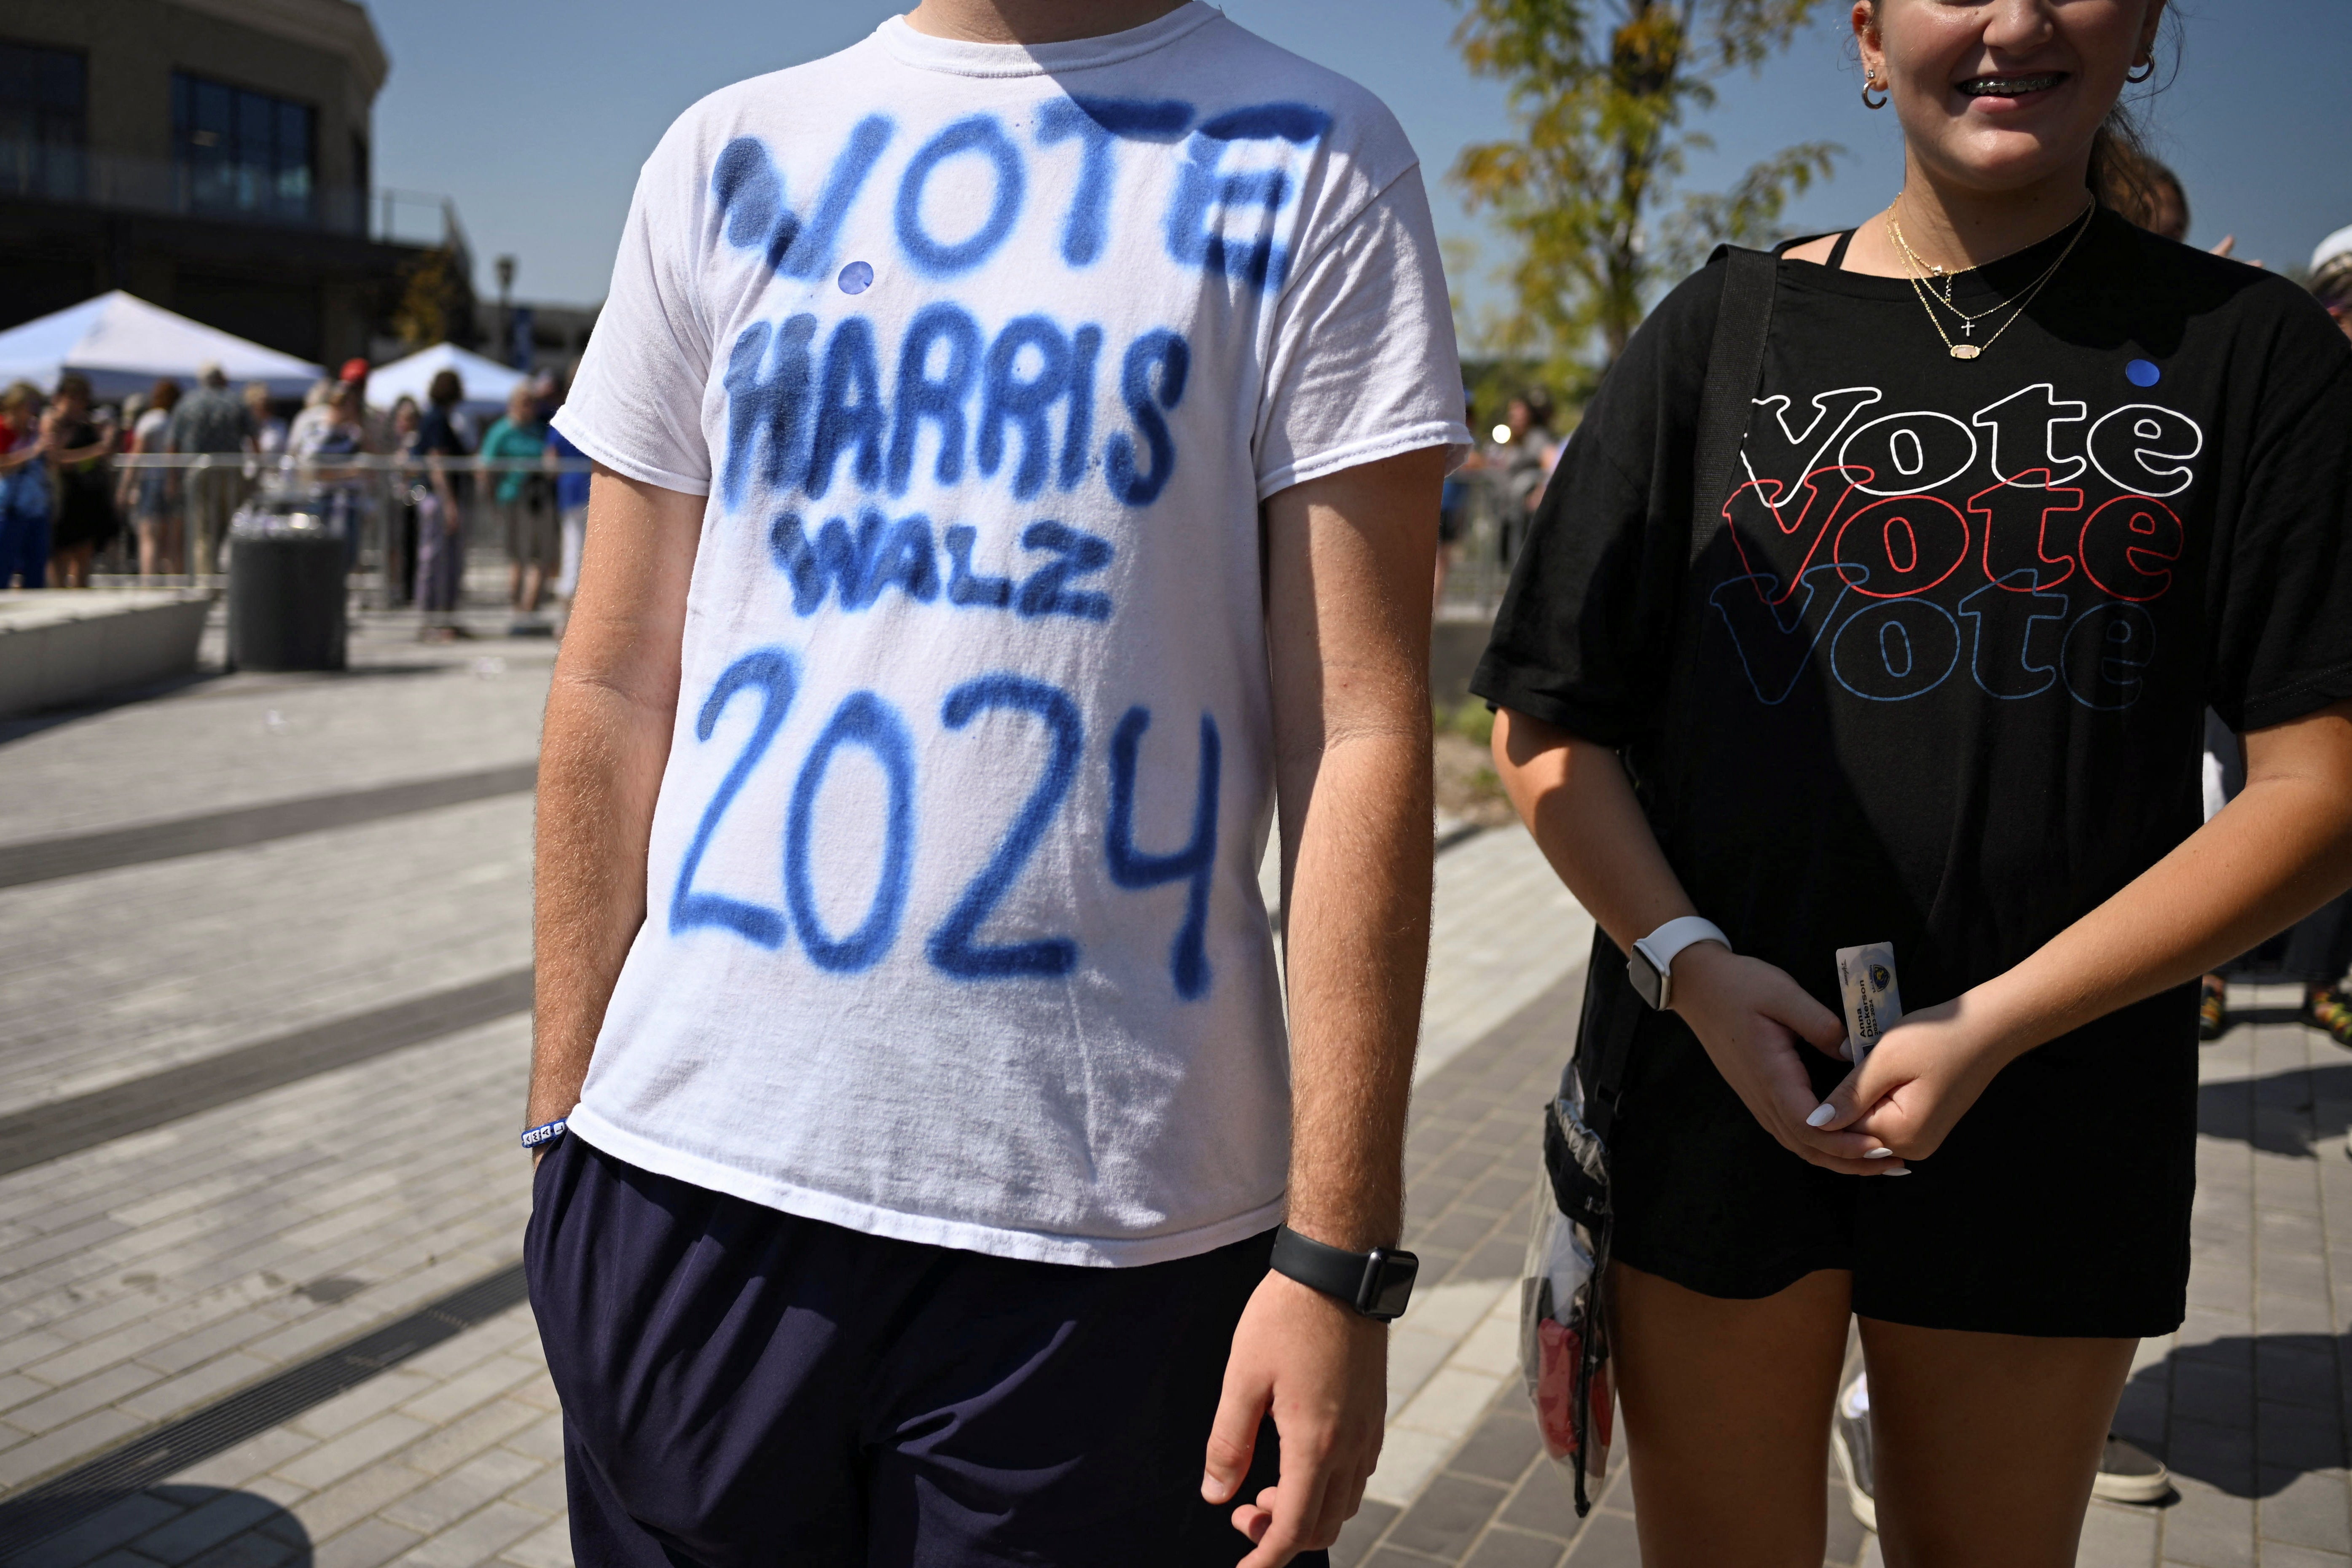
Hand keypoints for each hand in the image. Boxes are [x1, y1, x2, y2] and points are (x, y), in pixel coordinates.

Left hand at [1203, 1270, 1386, 1565]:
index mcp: (1316, 1443)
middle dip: (1283, 1535)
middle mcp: (1351, 1445)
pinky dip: (1329, 1487)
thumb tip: (1215, 1494)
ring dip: (1308, 1511)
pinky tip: (1299, 1460)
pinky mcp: (1375, 1413)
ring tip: (1267, 1487)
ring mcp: (1369, 1430)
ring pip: (1345, 1502)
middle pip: (1325, 1525)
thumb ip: (1229, 1442)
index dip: (1267, 1557)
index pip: (1296, 1528)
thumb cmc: (1285, 1318)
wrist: (1338, 1271)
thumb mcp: (1242, 1379)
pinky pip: (1357, 1474)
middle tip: (1243, 1511)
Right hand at [1669, 944, 1904, 1175]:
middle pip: (1806, 1146)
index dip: (1844, 1142)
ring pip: (1797, 1144)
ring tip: (1875, 1161)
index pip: (1808, 1125)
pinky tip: (1841, 1143)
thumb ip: (1821, 1024)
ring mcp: (1757, 1098)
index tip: (1880, 1145)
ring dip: (1836, 1158)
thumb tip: (1854, 1054)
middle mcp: (1762, 1096)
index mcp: (1771, 1074)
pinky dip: (1819, 1146)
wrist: (1698, 986)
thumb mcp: (1784, 994)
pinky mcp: (1758, 1094)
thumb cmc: (1739, 986)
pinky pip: (1790, 1132)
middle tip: (1892, 1163)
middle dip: (1849, 1161)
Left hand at [1809, 990, 2020, 1161]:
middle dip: (1844, 1103)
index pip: (1842, 1131)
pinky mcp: (1925, 1128)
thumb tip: (1814, 1123)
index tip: (1824, 1075)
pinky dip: (1876, 1101)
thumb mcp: (1885, 1061)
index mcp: (1902, 1134)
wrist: (1987, 1031)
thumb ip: (1849, 1095)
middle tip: (1850, 1066)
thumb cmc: (1937, 1037)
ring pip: (1869, 1126)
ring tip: (1867, 1068)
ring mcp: (1922, 1140)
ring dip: (1860, 1101)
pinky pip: (1886, 1121)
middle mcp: (1913, 1147)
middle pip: (1855, 1133)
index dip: (1827, 1104)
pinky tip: (1879, 1077)